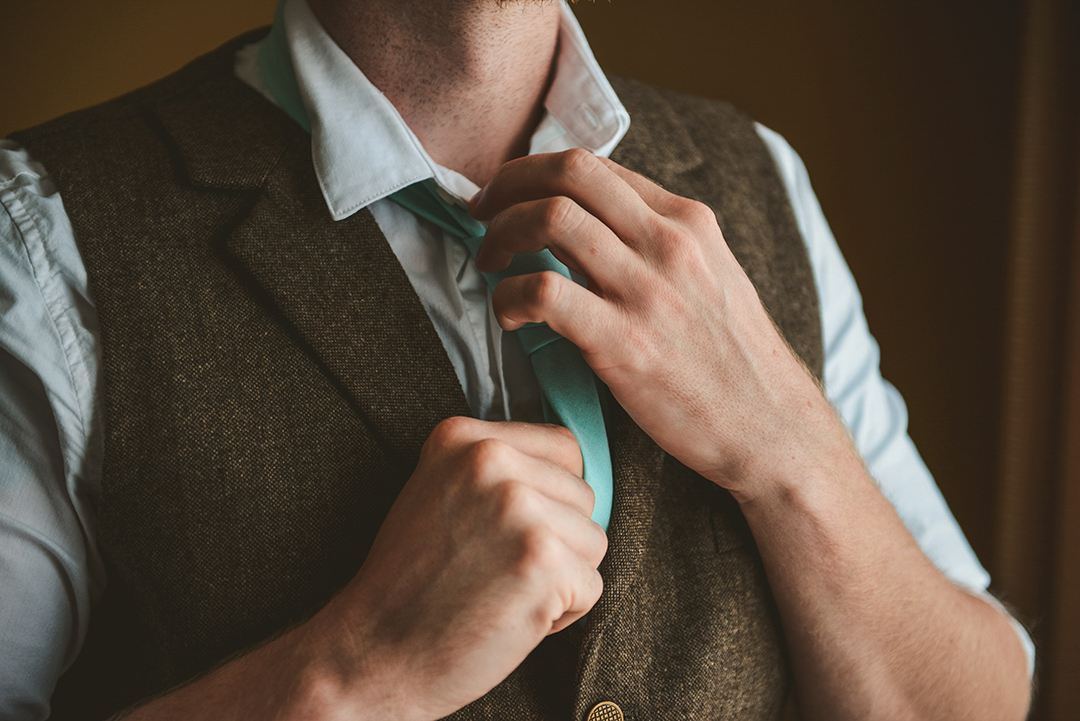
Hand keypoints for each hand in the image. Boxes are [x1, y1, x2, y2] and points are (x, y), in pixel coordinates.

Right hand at [311, 417, 605, 720]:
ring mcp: (519, 509)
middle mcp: (491, 461)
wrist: (374, 653)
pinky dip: (562, 614)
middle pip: (583, 495)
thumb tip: (576, 470)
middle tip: (495, 566)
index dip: (551, 496)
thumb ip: (499, 469)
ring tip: (501, 588)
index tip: (508, 529)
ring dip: (560, 577)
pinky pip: (592, 587)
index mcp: (465, 438)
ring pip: (593, 541)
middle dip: (556, 539)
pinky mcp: (543, 560)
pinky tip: (510, 614)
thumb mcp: (438, 491)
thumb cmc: (411, 582)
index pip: (564, 448)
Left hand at [470, 150, 836, 495]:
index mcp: (688, 221)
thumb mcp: (713, 276)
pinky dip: (509, 296)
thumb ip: (661, 243)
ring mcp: (647, 290)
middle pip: (568, 173)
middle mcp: (669, 242)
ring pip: (550, 219)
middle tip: (483, 216)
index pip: (596, 166)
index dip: (535, 172)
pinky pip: (544, 292)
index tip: (509, 196)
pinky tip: (508, 316)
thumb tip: (600, 224)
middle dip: (508, 185)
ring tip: (490, 264)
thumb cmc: (734, 360)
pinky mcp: (625, 342)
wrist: (771, 428)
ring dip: (501, 235)